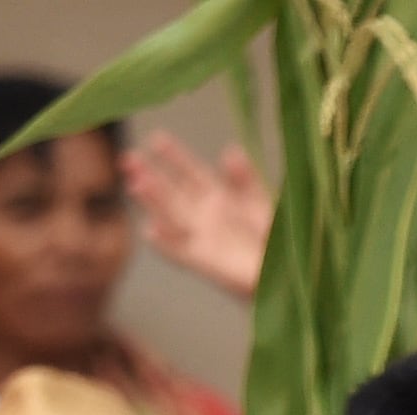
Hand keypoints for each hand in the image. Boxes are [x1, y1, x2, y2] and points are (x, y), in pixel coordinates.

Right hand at [123, 133, 270, 299]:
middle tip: (130, 158)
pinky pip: (177, 252)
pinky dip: (164, 243)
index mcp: (218, 197)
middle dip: (150, 175)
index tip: (157, 139)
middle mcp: (203, 215)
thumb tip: (230, 150)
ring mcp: (200, 238)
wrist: (286, 273)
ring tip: (136, 184)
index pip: (190, 172)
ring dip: (152, 202)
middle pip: (170, 192)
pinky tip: (151, 230)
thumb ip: (245, 178)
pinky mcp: (202, 262)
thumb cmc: (275, 238)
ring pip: (169, 216)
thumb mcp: (261, 202)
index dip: (174, 156)